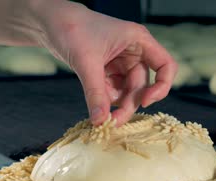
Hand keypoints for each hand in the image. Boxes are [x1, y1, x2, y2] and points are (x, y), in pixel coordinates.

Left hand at [32, 2, 177, 125]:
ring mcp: (122, 62)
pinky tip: (93, 98)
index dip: (161, 87)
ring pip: (127, 92)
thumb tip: (100, 120)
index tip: (145, 102)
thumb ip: (95, 93)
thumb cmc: (71, 28)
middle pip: (142, 86)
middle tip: (112, 122)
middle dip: (128, 104)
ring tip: (97, 108)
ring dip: (114, 103)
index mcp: (139, 41)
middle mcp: (134, 52)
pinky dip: (105, 98)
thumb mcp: (85, 62)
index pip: (165, 66)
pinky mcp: (109, 70)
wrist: (49, 22)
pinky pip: (114, 91)